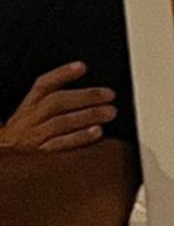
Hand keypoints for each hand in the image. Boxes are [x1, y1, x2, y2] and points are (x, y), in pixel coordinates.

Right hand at [0, 63, 117, 153]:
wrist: (4, 159)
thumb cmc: (30, 134)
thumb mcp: (35, 115)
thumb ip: (58, 102)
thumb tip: (91, 89)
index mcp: (29, 106)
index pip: (43, 85)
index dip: (62, 74)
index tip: (82, 66)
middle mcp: (29, 119)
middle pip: (55, 102)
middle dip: (85, 97)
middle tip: (110, 94)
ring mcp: (34, 137)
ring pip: (60, 123)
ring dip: (88, 116)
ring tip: (110, 112)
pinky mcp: (41, 155)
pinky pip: (60, 145)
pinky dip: (80, 137)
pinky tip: (97, 132)